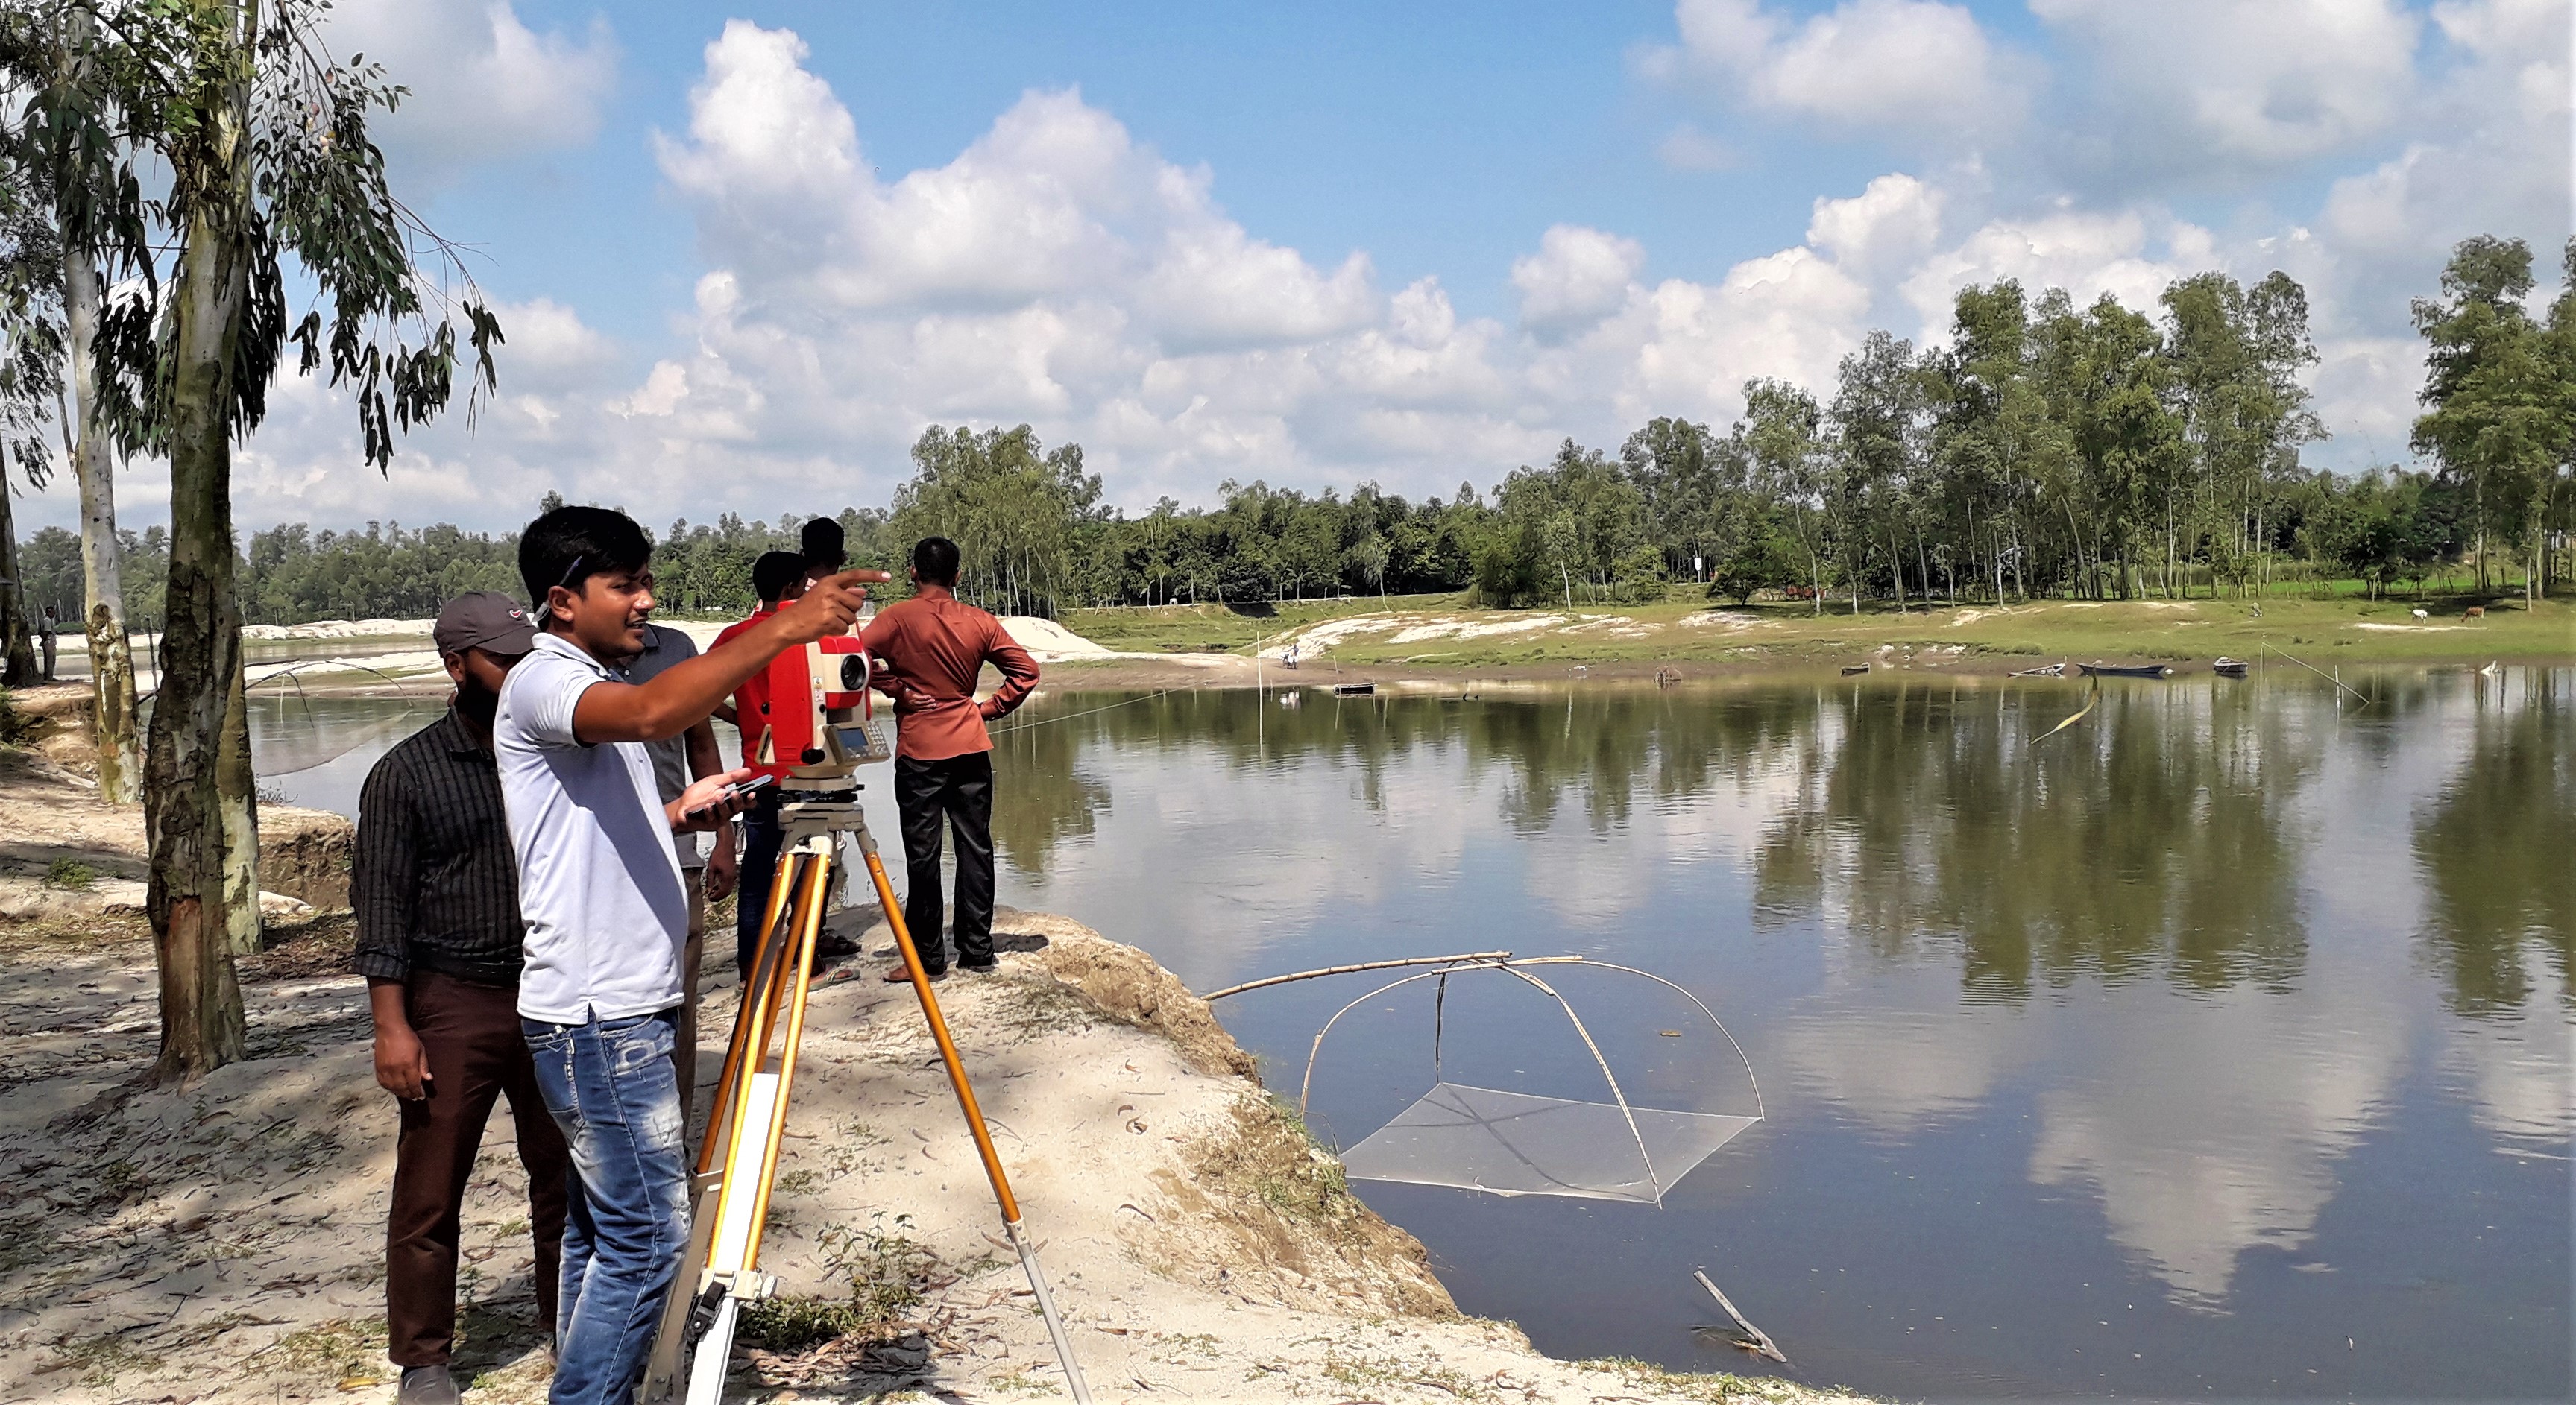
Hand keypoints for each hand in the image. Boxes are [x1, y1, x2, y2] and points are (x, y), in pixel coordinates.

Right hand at [374, 1022, 430, 1099]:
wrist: (389, 1029)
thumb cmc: (407, 1038)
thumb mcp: (420, 1050)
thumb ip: (423, 1066)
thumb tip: (428, 1079)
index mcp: (408, 1064)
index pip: (414, 1084)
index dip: (418, 1092)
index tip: (422, 1096)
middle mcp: (396, 1069)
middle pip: (403, 1088)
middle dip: (410, 1094)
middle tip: (415, 1098)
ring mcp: (385, 1069)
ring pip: (392, 1087)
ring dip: (400, 1093)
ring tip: (406, 1095)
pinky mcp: (378, 1068)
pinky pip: (383, 1083)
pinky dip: (389, 1088)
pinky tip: (394, 1089)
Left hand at [670, 767, 756, 831]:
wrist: (681, 805)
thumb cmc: (697, 795)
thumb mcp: (715, 781)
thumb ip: (732, 777)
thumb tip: (747, 771)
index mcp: (730, 800)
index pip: (745, 802)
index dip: (750, 799)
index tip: (751, 793)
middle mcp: (726, 811)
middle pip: (738, 808)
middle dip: (737, 801)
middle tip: (734, 793)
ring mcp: (718, 818)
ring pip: (726, 814)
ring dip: (723, 806)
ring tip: (719, 798)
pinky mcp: (709, 824)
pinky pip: (712, 819)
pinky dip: (710, 812)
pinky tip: (708, 806)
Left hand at [708, 823, 738, 901]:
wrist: (726, 845)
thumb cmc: (719, 854)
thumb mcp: (711, 868)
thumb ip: (710, 880)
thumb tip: (708, 890)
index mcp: (727, 877)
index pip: (723, 892)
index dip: (716, 896)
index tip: (709, 898)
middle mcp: (732, 877)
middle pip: (727, 892)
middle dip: (719, 896)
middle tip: (711, 898)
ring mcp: (733, 875)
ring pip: (729, 889)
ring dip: (721, 892)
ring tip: (713, 893)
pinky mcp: (732, 873)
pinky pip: (729, 884)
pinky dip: (723, 887)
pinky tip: (717, 886)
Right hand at [772, 569, 889, 645]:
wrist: (788, 625)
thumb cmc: (804, 611)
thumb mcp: (822, 595)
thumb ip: (843, 592)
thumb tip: (862, 591)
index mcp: (828, 582)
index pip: (855, 575)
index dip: (873, 575)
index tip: (887, 576)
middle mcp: (830, 591)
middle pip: (857, 603)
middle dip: (848, 611)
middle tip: (831, 613)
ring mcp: (829, 605)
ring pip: (852, 617)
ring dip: (842, 622)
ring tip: (826, 620)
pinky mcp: (829, 619)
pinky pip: (845, 628)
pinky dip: (837, 631)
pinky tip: (825, 627)